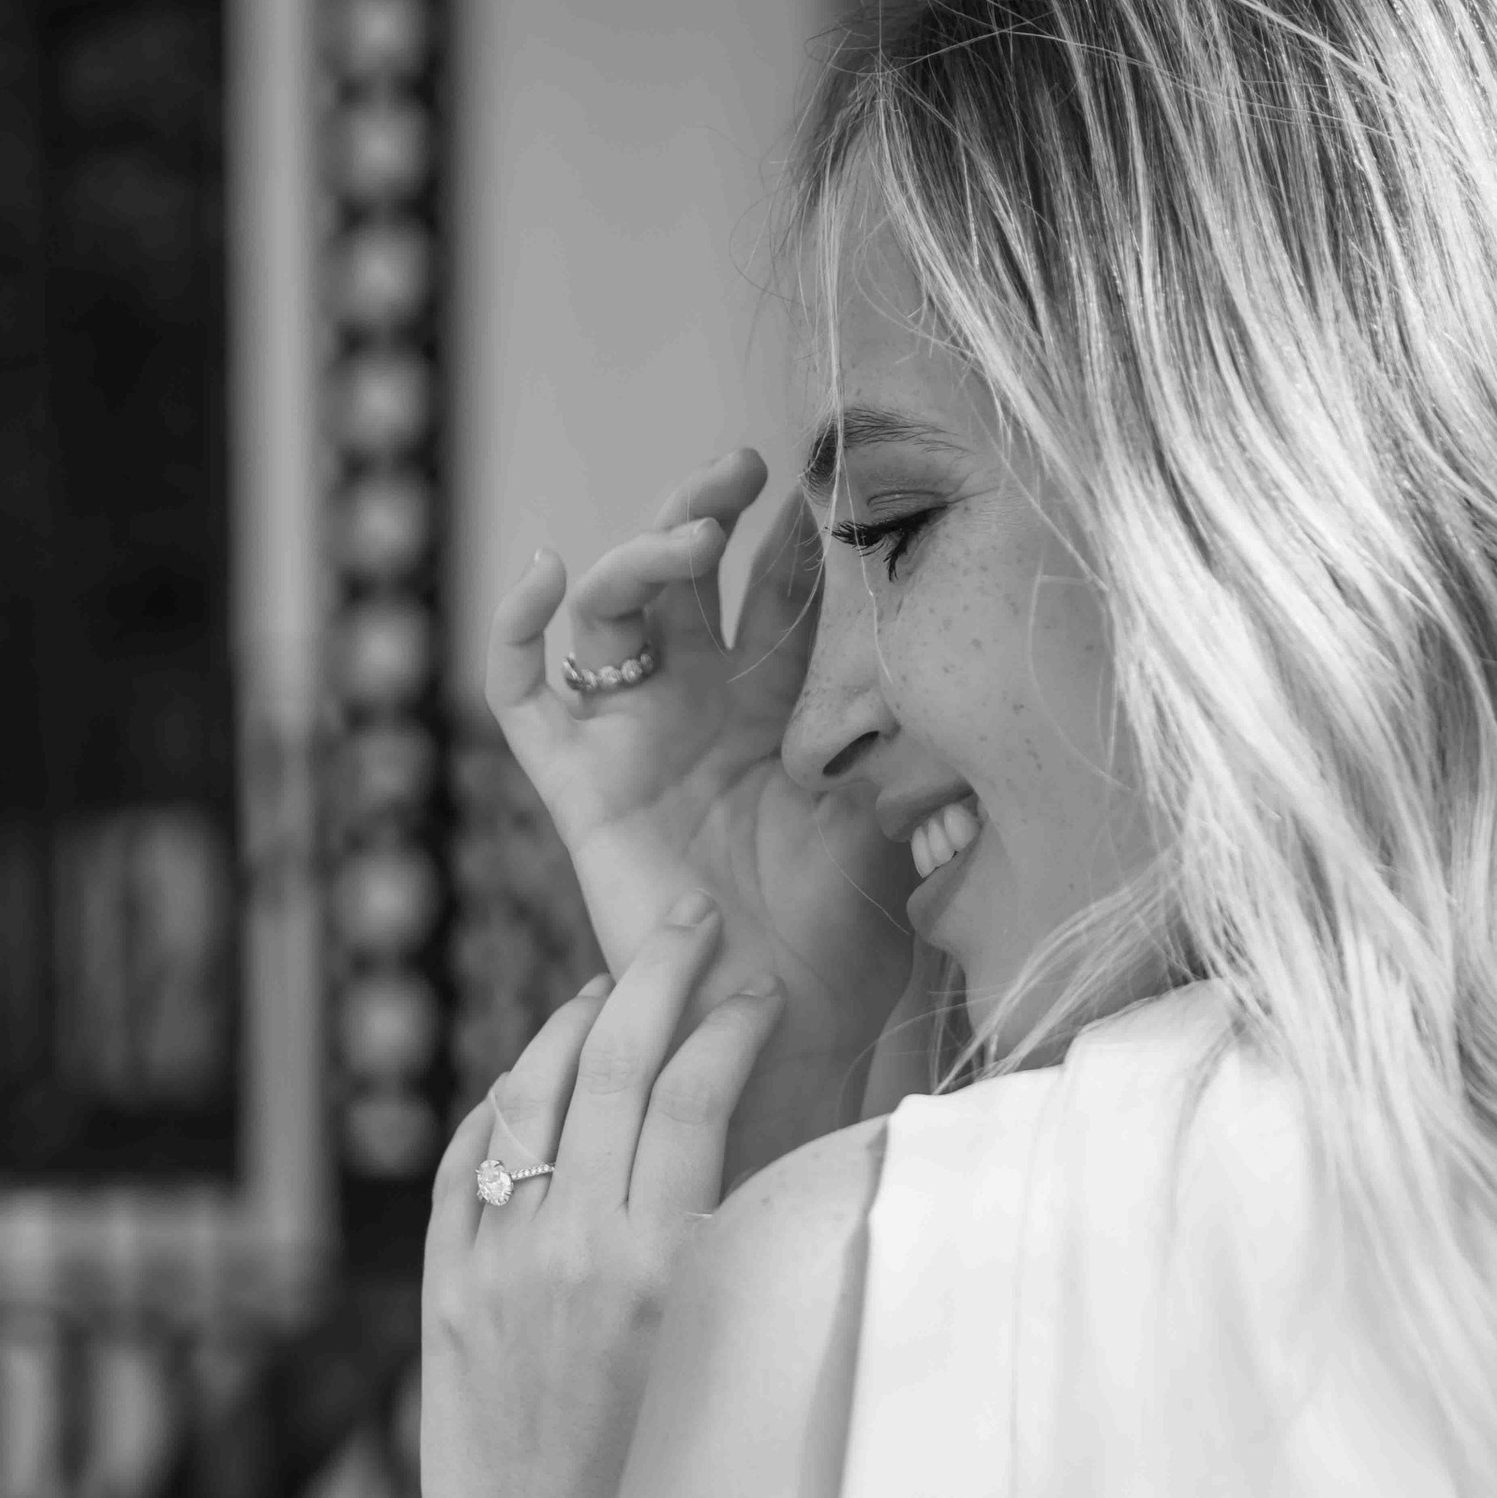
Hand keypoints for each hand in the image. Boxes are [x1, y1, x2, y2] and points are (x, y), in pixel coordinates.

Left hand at [417, 902, 781, 1497]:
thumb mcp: (736, 1370)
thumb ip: (754, 1257)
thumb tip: (806, 1159)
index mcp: (663, 1269)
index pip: (694, 1091)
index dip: (731, 1022)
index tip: (762, 992)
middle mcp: (570, 1251)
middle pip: (608, 1063)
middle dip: (653, 975)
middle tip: (689, 924)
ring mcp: (494, 1268)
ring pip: (524, 1097)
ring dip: (568, 1023)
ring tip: (608, 984)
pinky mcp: (443, 1298)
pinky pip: (465, 1165)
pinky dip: (496, 1106)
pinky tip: (527, 1081)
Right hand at [486, 448, 919, 1184]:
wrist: (785, 1030)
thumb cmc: (850, 945)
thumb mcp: (906, 822)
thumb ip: (926, 744)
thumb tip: (983, 671)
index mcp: (775, 714)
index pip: (780, 598)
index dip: (798, 542)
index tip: (836, 488)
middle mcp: (698, 712)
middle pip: (686, 577)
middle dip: (706, 507)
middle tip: (745, 466)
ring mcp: (633, 743)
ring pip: (609, 612)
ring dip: (640, 554)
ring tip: (689, 535)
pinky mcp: (579, 788)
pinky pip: (520, 696)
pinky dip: (513, 630)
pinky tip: (543, 572)